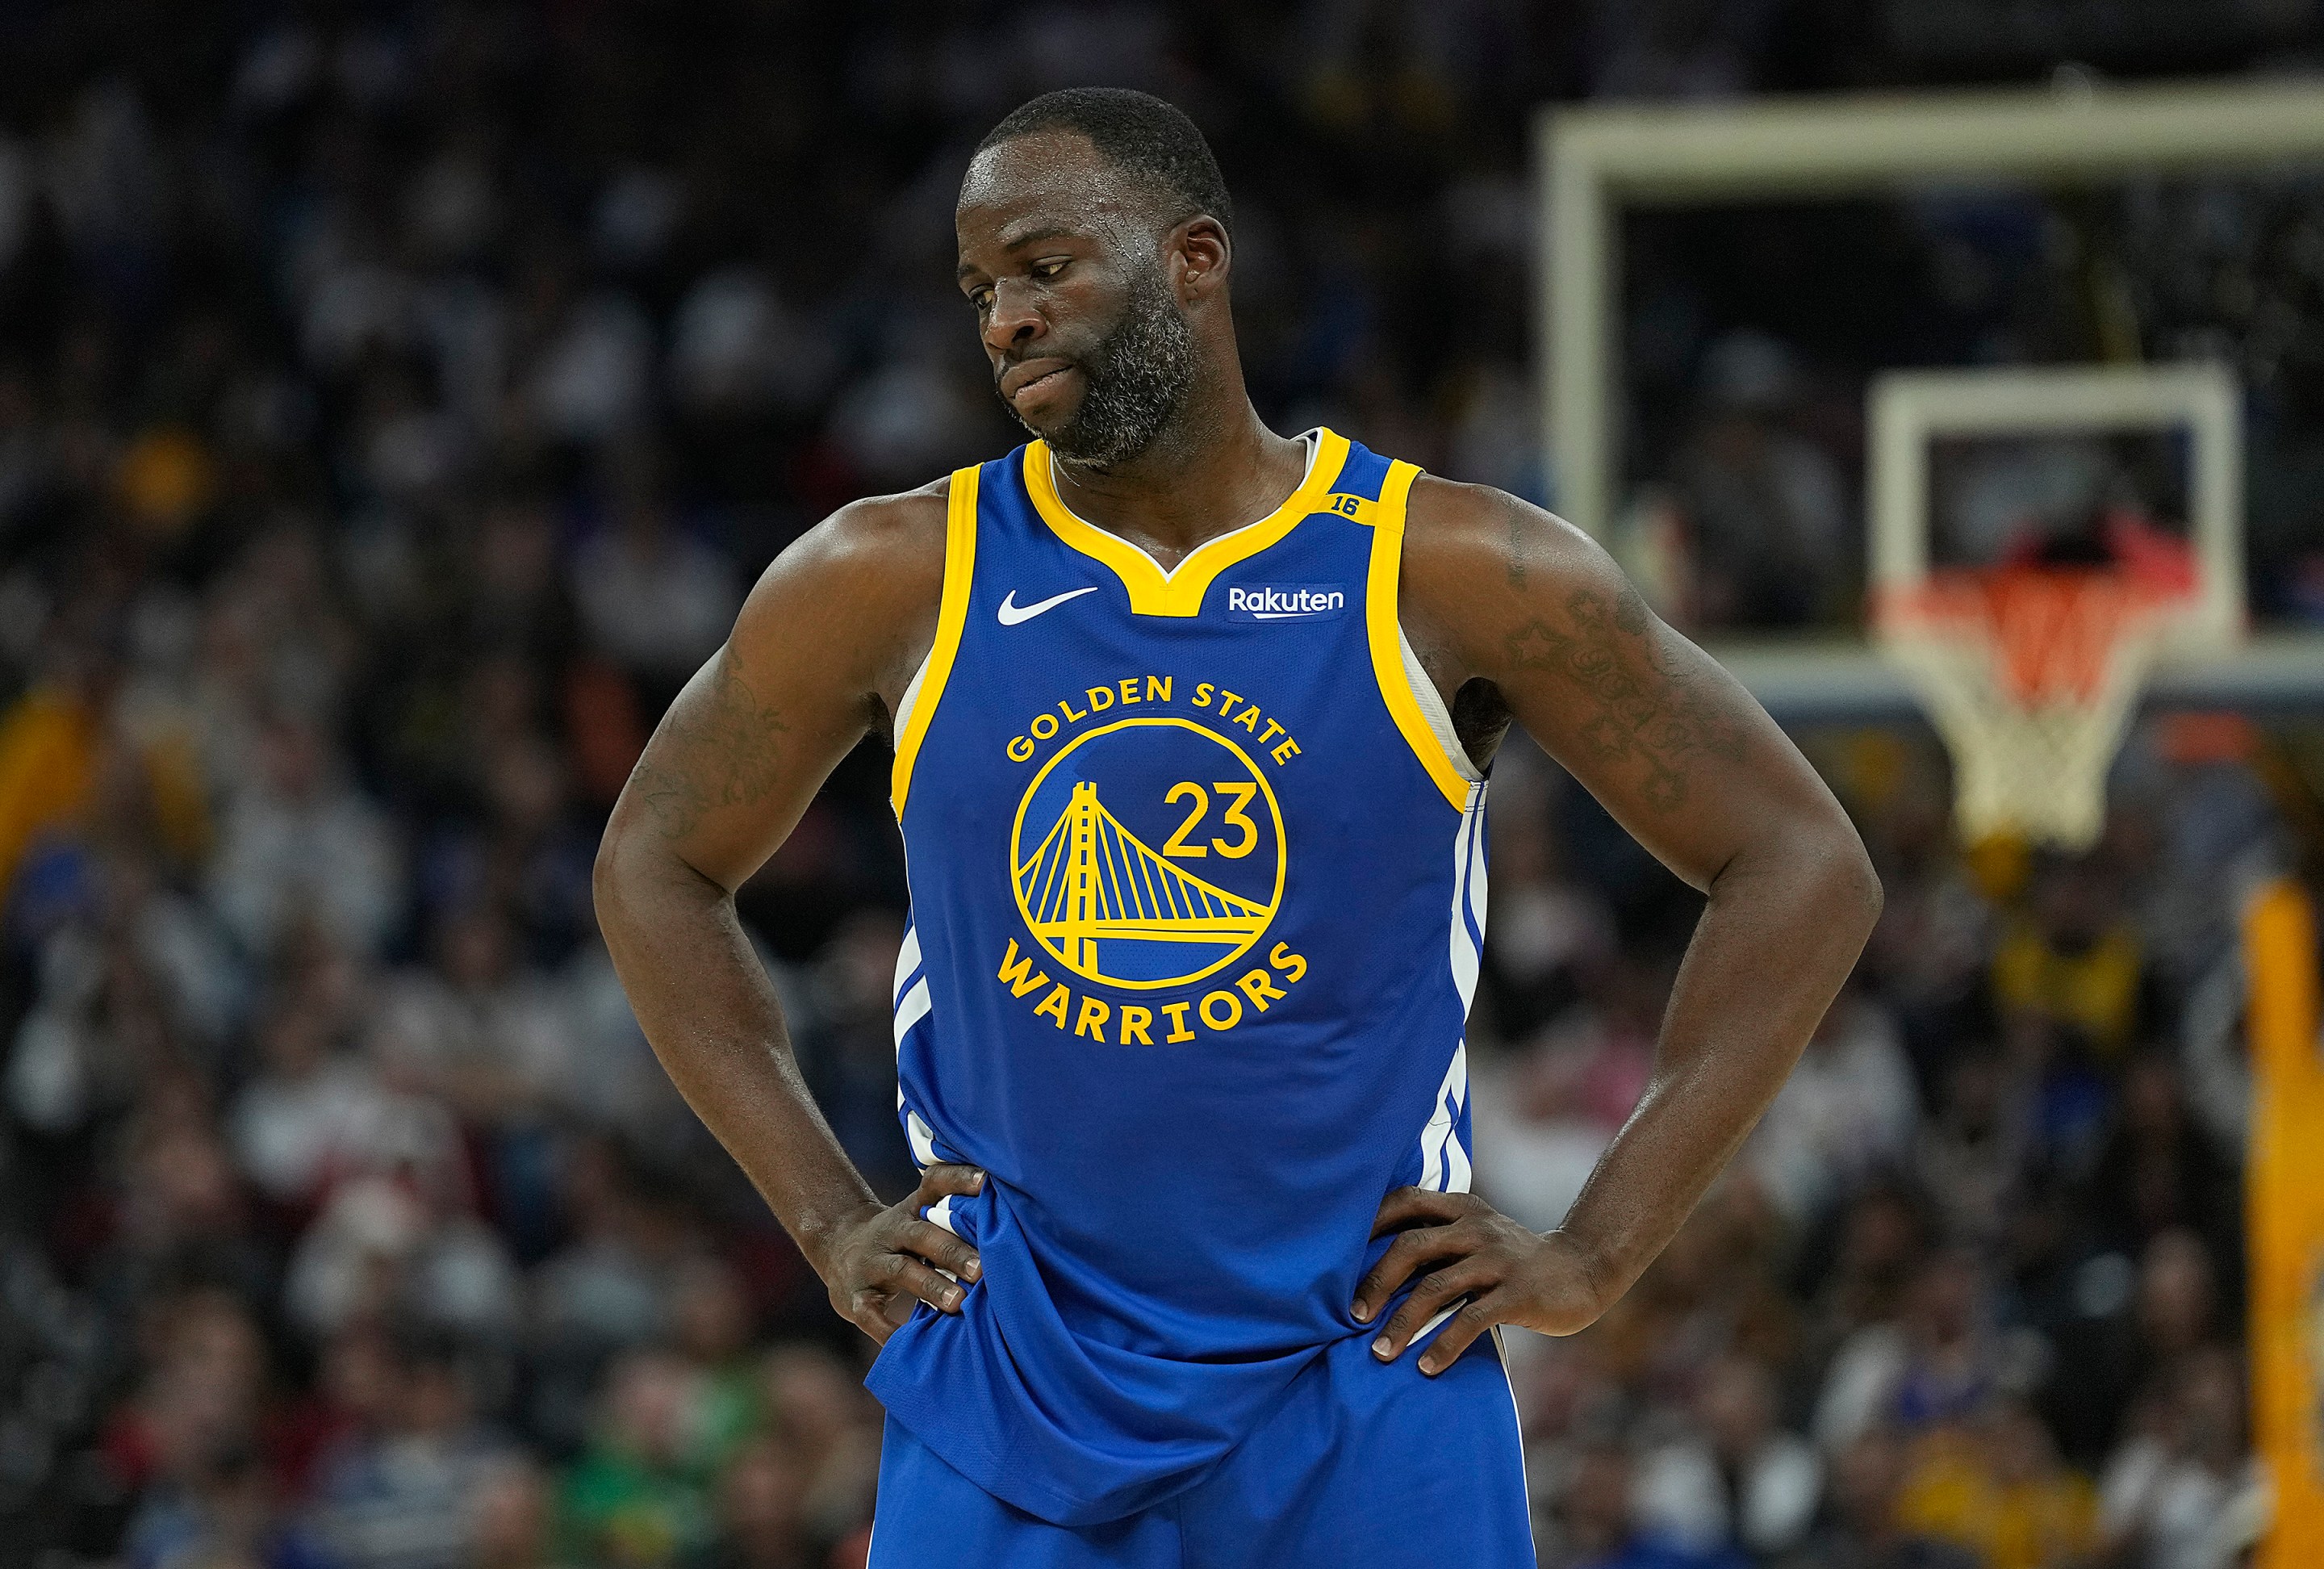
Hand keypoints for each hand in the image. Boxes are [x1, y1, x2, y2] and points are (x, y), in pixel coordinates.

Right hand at [816, 1164, 986, 1344]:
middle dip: (953, 1251)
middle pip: (922, 1235)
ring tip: (959, 1303)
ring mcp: (871, 1263)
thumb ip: (954, 1220)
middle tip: (983, 1270)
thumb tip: (1012, 1229)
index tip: (986, 1182)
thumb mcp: (919, 1219)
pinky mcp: (854, 1296)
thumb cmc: (899, 1238)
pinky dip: (889, 1329)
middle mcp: (891, 1231)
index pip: (934, 1184)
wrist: (835, 1246)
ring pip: (901, 1271)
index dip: (958, 1179)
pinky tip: (909, 1340)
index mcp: (912, 1209)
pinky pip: (870, 1313)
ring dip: (931, 1286)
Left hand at [1351, 1188, 1608, 1374]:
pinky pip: (1471, 1319)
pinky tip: (1427, 1367)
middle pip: (1412, 1246)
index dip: (1369, 1224)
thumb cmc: (1512, 1261)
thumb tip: (1373, 1270)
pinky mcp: (1517, 1293)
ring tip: (1381, 1353)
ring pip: (1436, 1287)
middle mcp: (1476, 1228)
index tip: (1337, 1254)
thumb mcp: (1477, 1237)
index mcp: (1462, 1209)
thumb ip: (1438, 1241)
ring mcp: (1498, 1259)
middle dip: (1376, 1282)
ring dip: (1402, 1323)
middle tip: (1352, 1316)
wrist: (1581, 1271)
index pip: (1405, 1202)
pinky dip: (1444, 1345)